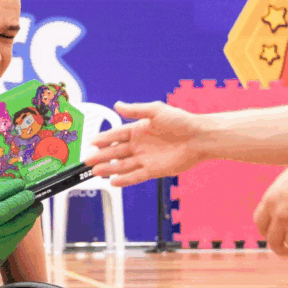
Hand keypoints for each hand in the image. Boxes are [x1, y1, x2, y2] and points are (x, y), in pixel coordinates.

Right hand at [0, 180, 40, 281]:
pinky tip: (32, 218)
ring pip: (15, 225)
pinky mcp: (1, 249)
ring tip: (38, 206)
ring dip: (29, 214)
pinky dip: (27, 225)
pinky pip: (18, 235)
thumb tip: (16, 189)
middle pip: (4, 211)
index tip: (21, 183)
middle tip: (32, 194)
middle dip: (20, 201)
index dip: (8, 188)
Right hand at [84, 101, 206, 186]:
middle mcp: (139, 145)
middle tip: (87, 160)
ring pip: (123, 165)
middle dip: (101, 156)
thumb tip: (117, 105)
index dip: (104, 138)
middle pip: (116, 152)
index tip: (91, 142)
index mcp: (138, 130)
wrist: (199, 137)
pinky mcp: (154, 170)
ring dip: (109, 169)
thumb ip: (135, 110)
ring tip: (95, 172)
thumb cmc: (180, 121)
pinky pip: (136, 176)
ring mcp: (145, 159)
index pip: (116, 135)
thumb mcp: (156, 110)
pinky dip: (124, 180)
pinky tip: (113, 182)